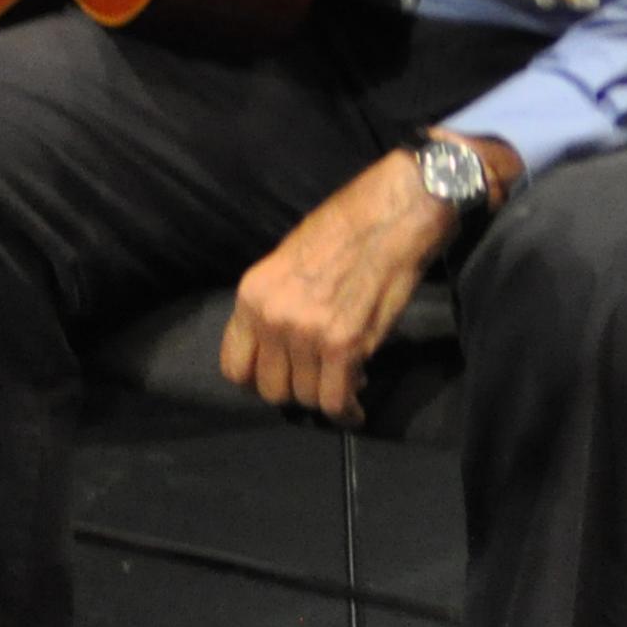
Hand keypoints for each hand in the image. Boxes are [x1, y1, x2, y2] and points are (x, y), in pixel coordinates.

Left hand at [219, 143, 510, 421]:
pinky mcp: (344, 345)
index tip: (281, 378)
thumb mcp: (287, 261)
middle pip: (271, 389)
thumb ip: (276, 305)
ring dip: (324, 398)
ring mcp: (306, 334)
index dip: (258, 380)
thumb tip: (278, 347)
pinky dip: (346, 411)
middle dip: (295, 390)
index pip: (235, 367)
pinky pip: (335, 400)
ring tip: (342, 384)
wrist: (391, 215)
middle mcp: (272, 318)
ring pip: (305, 398)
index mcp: (252, 295)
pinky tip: (355, 408)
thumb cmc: (344, 228)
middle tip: (317, 380)